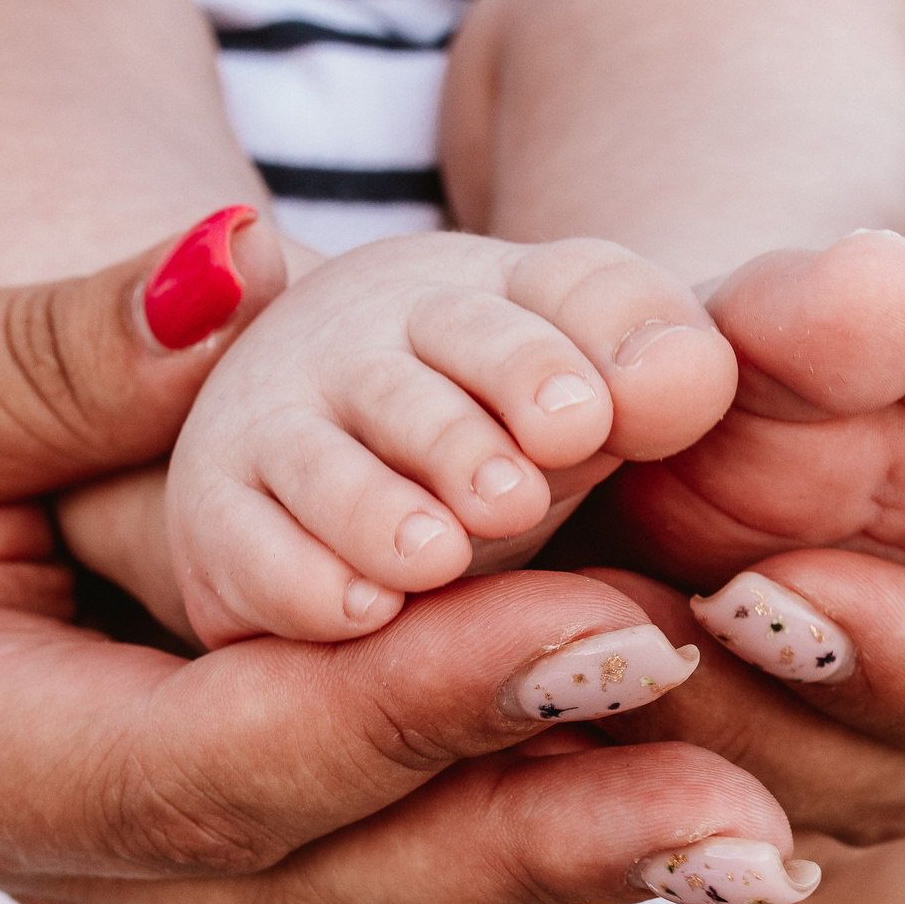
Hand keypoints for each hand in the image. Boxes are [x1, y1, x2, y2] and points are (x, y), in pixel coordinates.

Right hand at [0, 213, 810, 903]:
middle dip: (547, 841)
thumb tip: (242, 269)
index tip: (608, 627)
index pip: (221, 753)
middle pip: (339, 881)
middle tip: (750, 805)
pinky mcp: (233, 864)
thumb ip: (38, 355)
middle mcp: (74, 861)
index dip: (418, 705)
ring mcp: (159, 886)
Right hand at [166, 231, 733, 643]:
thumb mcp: (595, 397)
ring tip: (436, 556)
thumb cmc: (501, 432)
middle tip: (516, 499)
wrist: (306, 432)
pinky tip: (358, 611)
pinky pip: (241, 540)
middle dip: (466, 433)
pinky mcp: (219, 514)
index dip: (570, 345)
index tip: (594, 422)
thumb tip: (685, 377)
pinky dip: (296, 576)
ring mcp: (283, 422)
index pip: (561, 293)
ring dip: (377, 505)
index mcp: (496, 294)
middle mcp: (376, 341)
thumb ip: (652, 372)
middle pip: (422, 376)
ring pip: (323, 459)